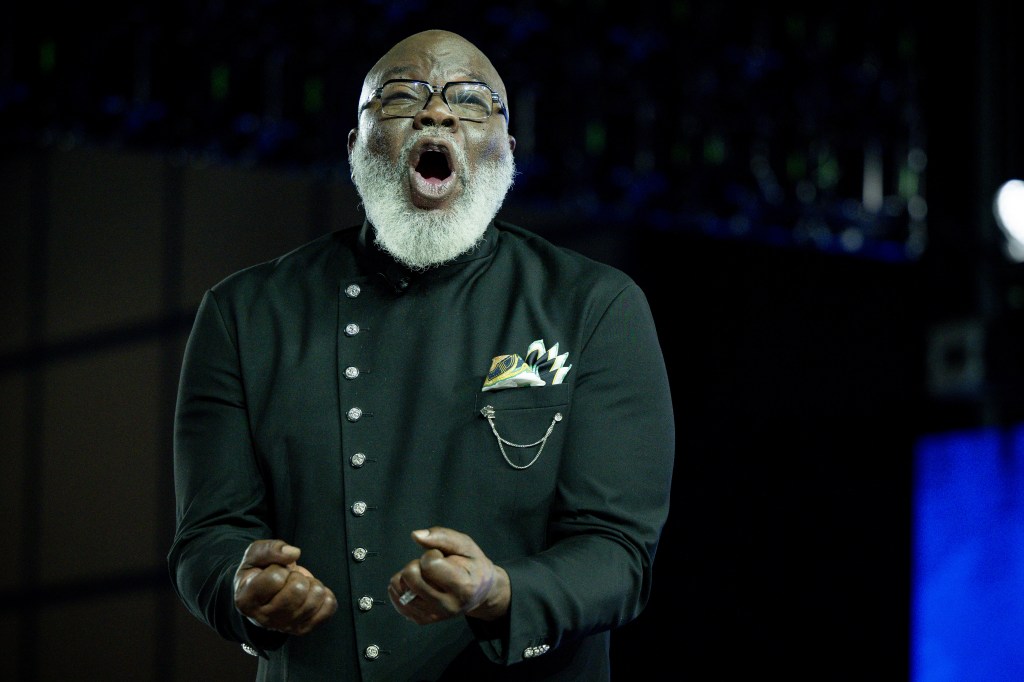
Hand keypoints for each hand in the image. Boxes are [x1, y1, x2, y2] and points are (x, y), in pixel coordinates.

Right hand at [233, 539, 337, 634]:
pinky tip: (312, 594)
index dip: (279, 568)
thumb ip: (270, 549)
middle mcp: (264, 618)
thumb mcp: (255, 554)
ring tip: (299, 586)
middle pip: (298, 591)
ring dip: (312, 585)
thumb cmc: (258, 571)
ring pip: (315, 599)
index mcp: (246, 600)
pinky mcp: (303, 628)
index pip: (275, 578)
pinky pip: (328, 608)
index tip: (273, 571)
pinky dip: (326, 596)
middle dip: (297, 576)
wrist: (264, 593)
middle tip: (289, 578)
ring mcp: (285, 626)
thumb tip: (294, 553)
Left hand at [388, 527, 509, 624]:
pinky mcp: (423, 620)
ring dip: (408, 576)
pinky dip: (401, 588)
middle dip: (417, 564)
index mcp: (463, 587)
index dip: (431, 554)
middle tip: (432, 567)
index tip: (442, 557)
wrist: (480, 592)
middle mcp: (447, 606)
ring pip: (400, 589)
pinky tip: (415, 584)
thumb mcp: (465, 545)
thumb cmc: (472, 564)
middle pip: (410, 577)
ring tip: (426, 576)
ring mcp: (434, 616)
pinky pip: (397, 601)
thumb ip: (442, 536)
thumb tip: (415, 535)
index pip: (429, 565)